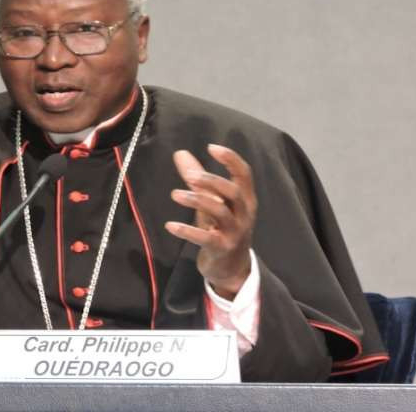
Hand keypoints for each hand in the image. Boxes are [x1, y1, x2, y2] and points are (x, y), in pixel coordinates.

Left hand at [165, 144, 256, 299]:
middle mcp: (244, 214)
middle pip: (233, 191)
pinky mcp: (221, 248)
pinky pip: (205, 238)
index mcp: (245, 199)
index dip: (230, 159)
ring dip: (196, 200)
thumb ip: (198, 179)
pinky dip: (187, 231)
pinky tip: (170, 225)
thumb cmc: (222, 229)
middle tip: (189, 176)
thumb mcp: (213, 202)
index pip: (244, 174)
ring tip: (175, 195)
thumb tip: (180, 154)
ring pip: (219, 211)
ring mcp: (234, 232)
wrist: (232, 269)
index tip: (211, 147)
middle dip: (212, 181)